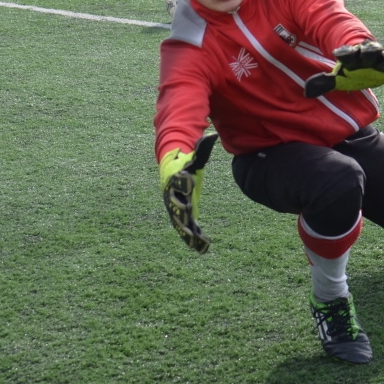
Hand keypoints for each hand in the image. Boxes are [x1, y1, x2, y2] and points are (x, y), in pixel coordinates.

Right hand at [160, 132, 217, 253]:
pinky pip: (185, 228)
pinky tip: (202, 248)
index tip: (190, 183)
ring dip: (187, 233)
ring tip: (196, 243)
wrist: (170, 171)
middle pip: (176, 204)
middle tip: (189, 217)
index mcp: (175, 178)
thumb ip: (202, 147)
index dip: (183, 182)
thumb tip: (213, 134)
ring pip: (180, 221)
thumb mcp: (194, 155)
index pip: (178, 180)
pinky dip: (192, 238)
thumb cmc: (184, 162)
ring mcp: (175, 206)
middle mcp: (172, 194)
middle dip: (182, 212)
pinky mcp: (180, 215)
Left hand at [303, 40, 383, 98]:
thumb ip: (323, 81)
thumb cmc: (348, 65)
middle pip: (369, 51)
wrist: (361, 57)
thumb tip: (307, 91)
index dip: (344, 53)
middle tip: (369, 52)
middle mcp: (367, 54)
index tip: (338, 54)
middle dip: (369, 52)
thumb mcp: (336, 74)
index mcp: (351, 53)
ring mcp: (380, 59)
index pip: (347, 52)